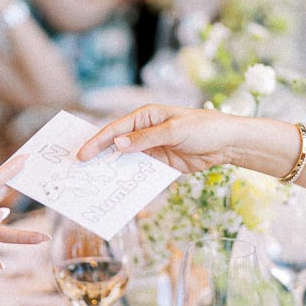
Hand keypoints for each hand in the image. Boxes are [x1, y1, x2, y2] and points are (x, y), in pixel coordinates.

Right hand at [77, 105, 249, 173]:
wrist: (227, 143)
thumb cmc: (203, 128)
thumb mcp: (174, 131)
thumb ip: (146, 139)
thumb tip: (118, 145)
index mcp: (145, 116)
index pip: (115, 129)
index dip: (97, 142)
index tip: (82, 155)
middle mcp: (144, 131)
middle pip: (116, 145)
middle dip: (99, 156)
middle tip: (79, 171)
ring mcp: (151, 148)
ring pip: (126, 160)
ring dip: (113, 170)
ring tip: (95, 183)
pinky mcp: (160, 163)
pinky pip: (141, 172)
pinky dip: (131, 179)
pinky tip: (119, 189)